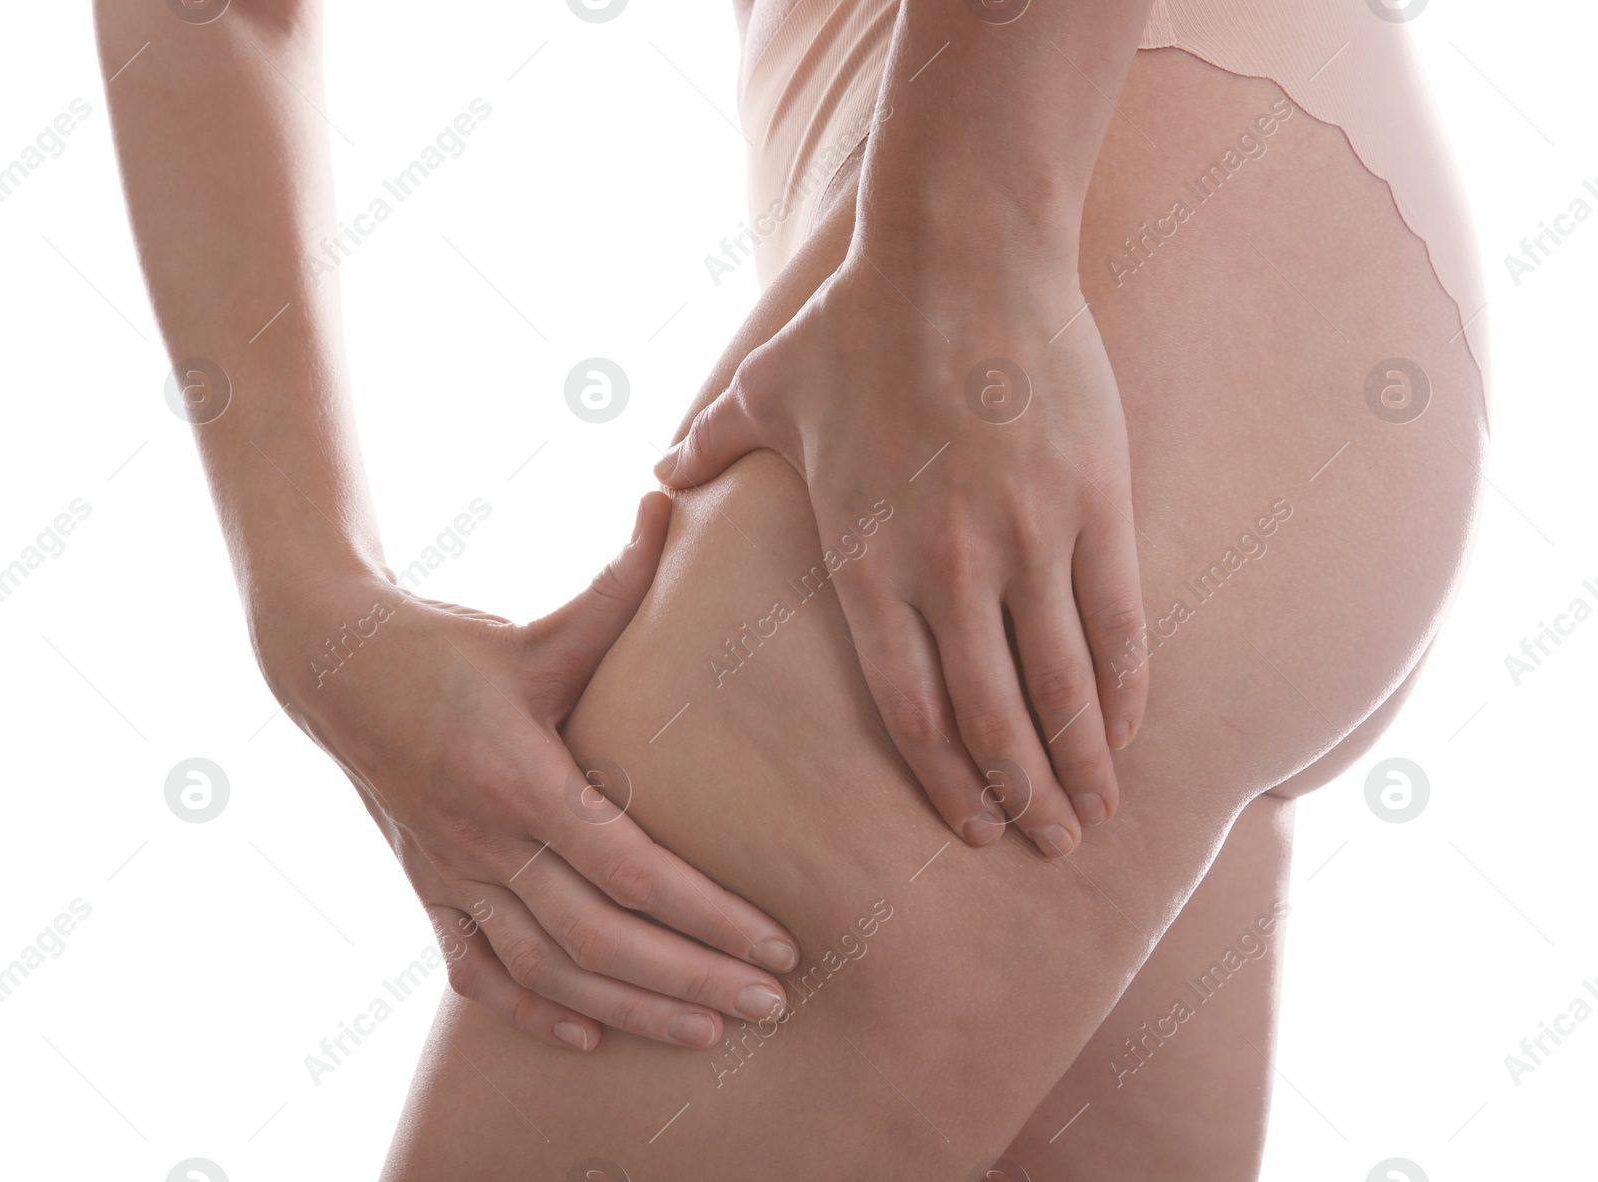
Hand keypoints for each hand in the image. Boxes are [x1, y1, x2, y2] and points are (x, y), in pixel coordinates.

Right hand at [252, 493, 798, 1050]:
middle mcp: (486, 840)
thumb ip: (616, 580)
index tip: (780, 942)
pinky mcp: (430, 888)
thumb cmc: (453, 644)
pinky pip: (479, 973)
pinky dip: (533, 1012)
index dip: (712, 915)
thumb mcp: (539, 623)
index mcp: (521, 776)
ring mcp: (452, 874)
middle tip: (772, 1004)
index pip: (634, 869)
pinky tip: (588, 1037)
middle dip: (694, 979)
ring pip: (548, 971)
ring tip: (709, 1032)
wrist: (333, 667)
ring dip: (632, 1009)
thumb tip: (670, 500)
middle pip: (601, 939)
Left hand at [653, 254, 1147, 857]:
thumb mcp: (764, 391)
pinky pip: (1116, 619)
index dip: (942, 779)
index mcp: (865, 562)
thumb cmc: (855, 323)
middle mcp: (947, 570)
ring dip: (1081, 762)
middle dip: (1017, 797)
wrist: (959, 251)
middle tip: (1041, 848)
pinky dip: (1126, 686)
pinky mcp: (1093, 503)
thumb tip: (655, 470)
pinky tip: (1133, 729)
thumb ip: (709, 449)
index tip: (967, 827)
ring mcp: (1028, 540)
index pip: (907, 707)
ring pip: (1061, 685)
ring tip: (1095, 817)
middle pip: (989, 718)